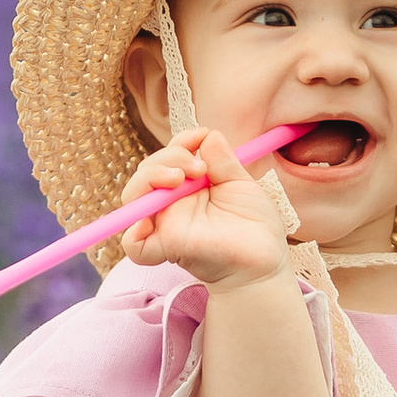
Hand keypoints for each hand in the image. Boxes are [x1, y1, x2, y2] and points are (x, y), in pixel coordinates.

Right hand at [115, 128, 292, 290]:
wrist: (263, 261)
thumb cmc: (255, 226)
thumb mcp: (242, 185)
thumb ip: (223, 161)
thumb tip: (208, 134)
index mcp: (189, 186)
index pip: (169, 157)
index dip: (180, 142)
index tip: (201, 136)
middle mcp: (173, 203)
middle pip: (147, 171)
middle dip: (168, 157)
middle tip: (197, 166)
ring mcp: (166, 224)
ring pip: (133, 196)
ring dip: (150, 177)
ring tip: (180, 179)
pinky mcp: (166, 248)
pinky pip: (135, 245)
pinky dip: (134, 233)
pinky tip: (150, 220)